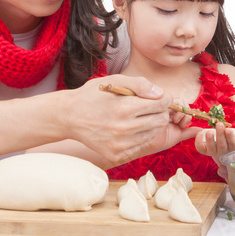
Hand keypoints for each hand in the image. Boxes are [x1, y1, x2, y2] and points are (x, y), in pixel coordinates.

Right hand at [58, 74, 173, 165]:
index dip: (164, 98)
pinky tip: (128, 128)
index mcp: (124, 108)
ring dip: (150, 123)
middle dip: (159, 110)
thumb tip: (160, 93)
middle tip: (148, 105)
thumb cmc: (93, 95)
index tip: (159, 96)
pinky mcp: (117, 154)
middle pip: (161, 120)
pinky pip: (141, 145)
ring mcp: (120, 144)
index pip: (161, 104)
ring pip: (153, 133)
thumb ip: (140, 84)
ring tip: (136, 116)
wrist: (70, 117)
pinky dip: (139, 136)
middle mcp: (124, 128)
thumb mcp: (114, 81)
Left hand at [194, 122, 234, 159]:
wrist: (230, 149)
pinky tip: (199, 133)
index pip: (234, 145)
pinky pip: (201, 148)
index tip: (229, 130)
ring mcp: (215, 152)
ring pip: (211, 148)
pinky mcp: (207, 150)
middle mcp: (224, 152)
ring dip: (209, 140)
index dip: (231, 138)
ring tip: (209, 131)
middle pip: (221, 145)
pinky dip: (198, 142)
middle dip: (220, 135)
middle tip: (219, 125)